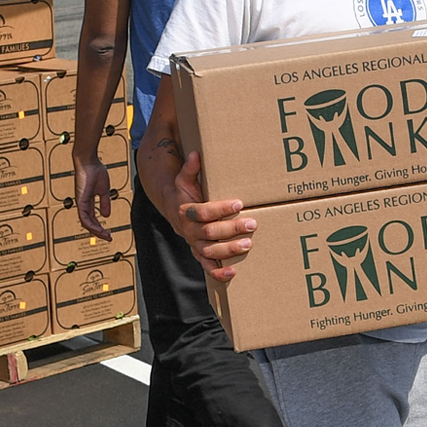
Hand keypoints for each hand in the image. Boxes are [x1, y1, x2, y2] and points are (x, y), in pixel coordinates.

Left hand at [73, 155, 114, 239]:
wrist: (89, 161)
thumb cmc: (95, 171)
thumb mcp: (103, 190)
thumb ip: (104, 202)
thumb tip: (106, 215)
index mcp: (87, 201)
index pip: (92, 218)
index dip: (100, 226)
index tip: (109, 232)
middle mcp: (82, 203)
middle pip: (88, 223)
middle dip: (98, 232)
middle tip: (108, 237)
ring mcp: (80, 202)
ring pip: (86, 222)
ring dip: (96, 230)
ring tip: (105, 235)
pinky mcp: (80, 200)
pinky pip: (84, 217)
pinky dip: (91, 224)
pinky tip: (98, 228)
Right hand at [168, 152, 253, 283]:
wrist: (174, 211)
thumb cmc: (185, 193)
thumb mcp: (184, 179)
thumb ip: (190, 168)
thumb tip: (195, 154)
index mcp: (186, 212)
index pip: (203, 212)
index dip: (220, 209)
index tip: (238, 203)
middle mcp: (189, 230)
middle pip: (210, 232)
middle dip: (231, 229)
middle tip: (252, 224)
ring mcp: (195, 244)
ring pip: (210, 251)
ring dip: (229, 250)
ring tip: (248, 244)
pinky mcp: (200, 255)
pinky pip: (207, 267)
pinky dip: (218, 273)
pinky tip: (233, 272)